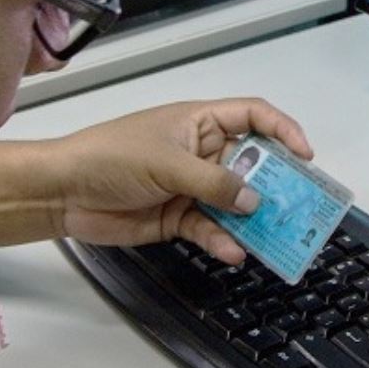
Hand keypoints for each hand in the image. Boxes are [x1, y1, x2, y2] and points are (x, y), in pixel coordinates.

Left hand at [43, 98, 312, 262]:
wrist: (63, 192)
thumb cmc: (108, 157)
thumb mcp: (166, 163)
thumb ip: (213, 182)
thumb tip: (253, 199)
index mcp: (199, 122)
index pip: (253, 116)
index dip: (283, 131)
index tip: (305, 156)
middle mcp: (201, 152)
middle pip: (251, 166)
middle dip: (275, 186)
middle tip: (299, 207)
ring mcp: (191, 187)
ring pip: (235, 203)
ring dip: (252, 221)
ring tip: (272, 239)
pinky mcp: (179, 218)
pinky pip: (212, 230)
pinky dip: (224, 241)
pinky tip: (232, 251)